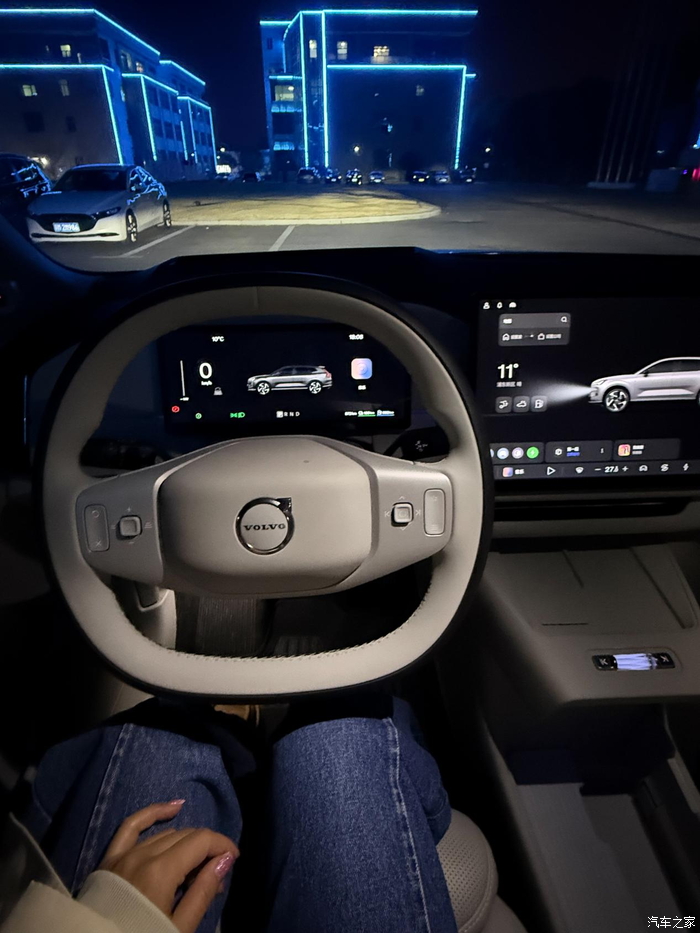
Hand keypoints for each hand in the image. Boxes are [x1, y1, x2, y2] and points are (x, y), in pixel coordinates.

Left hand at [99, 800, 237, 932]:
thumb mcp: (179, 927)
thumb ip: (202, 891)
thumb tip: (225, 859)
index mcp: (161, 871)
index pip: (201, 841)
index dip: (223, 846)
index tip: (234, 860)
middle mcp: (142, 855)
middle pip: (186, 836)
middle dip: (207, 849)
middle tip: (216, 875)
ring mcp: (123, 855)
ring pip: (165, 834)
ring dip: (186, 843)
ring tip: (198, 866)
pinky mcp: (109, 860)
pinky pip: (131, 826)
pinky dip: (153, 814)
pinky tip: (173, 808)